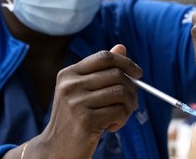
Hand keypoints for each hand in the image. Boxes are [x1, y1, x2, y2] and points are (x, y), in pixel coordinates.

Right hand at [35, 44, 141, 158]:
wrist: (56, 148)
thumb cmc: (74, 117)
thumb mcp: (83, 90)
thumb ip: (101, 69)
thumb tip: (121, 47)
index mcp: (69, 73)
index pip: (104, 57)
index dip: (125, 62)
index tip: (138, 73)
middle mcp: (70, 85)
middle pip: (117, 74)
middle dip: (132, 89)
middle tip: (131, 102)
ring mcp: (76, 102)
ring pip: (121, 93)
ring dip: (129, 106)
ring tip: (122, 115)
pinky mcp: (85, 120)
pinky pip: (119, 111)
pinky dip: (123, 119)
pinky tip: (112, 126)